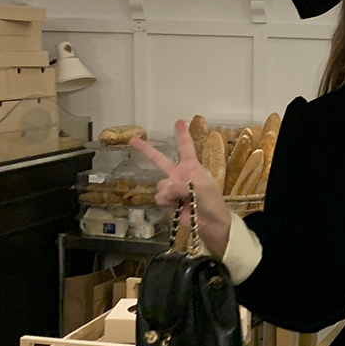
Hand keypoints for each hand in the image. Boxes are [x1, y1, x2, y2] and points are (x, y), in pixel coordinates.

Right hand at [129, 121, 231, 256]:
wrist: (211, 224)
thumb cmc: (212, 203)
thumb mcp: (201, 190)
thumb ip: (181, 185)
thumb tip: (165, 188)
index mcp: (192, 167)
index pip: (186, 148)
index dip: (182, 134)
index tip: (179, 121)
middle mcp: (180, 175)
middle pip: (160, 160)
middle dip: (146, 150)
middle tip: (133, 139)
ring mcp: (172, 189)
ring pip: (161, 185)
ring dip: (170, 193)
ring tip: (182, 200)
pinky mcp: (168, 202)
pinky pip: (160, 198)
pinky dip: (168, 203)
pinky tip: (177, 208)